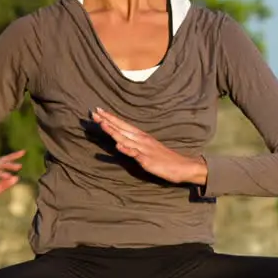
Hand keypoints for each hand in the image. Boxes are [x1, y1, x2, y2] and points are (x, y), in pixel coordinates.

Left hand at [92, 107, 207, 185]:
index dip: (110, 118)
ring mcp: (144, 149)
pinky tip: (118, 145)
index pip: (123, 124)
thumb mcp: (147, 149)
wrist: (183, 166)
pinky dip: (126, 149)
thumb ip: (134, 145)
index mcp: (141, 137)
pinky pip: (135, 154)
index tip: (98, 110)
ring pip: (126, 139)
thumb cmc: (164, 159)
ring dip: (114, 131)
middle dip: (108, 120)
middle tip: (94, 112)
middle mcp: (141, 140)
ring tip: (102, 124)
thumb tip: (120, 142)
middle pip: (122, 128)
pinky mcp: (147, 160)